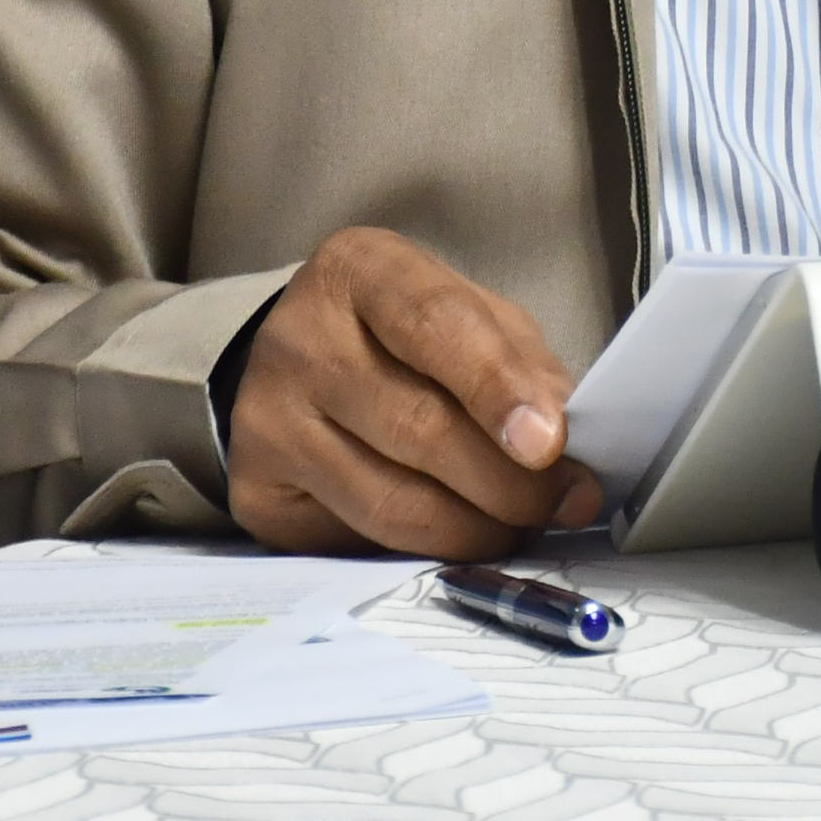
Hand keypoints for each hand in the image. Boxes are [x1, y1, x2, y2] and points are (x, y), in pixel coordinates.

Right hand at [227, 227, 604, 553]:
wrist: (301, 360)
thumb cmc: (405, 335)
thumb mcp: (471, 316)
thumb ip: (520, 366)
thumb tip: (564, 446)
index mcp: (359, 270)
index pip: (436, 326)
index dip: (498, 389)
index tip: (550, 443)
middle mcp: (297, 340)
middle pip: (418, 426)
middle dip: (509, 481)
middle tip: (564, 502)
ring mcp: (265, 419)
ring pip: (389, 501)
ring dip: (474, 527)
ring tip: (521, 525)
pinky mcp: (255, 490)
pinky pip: (356, 540)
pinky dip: (423, 550)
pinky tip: (458, 536)